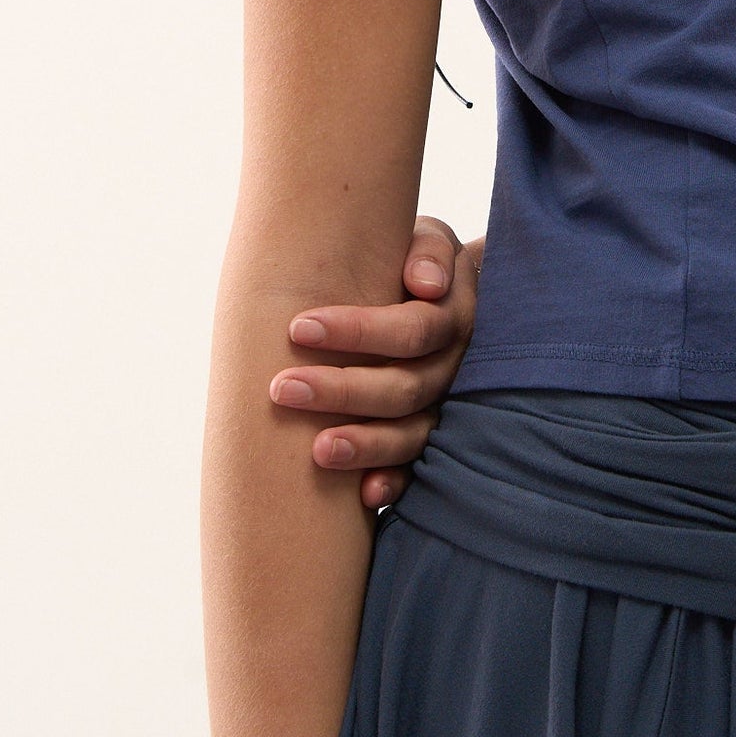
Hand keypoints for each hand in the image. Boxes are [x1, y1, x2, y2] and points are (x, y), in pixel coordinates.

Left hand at [269, 215, 481, 509]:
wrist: (449, 293)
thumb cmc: (419, 261)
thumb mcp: (430, 240)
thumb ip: (428, 252)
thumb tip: (425, 284)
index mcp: (453, 317)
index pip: (412, 330)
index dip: (359, 331)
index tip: (298, 328)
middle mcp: (452, 367)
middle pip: (406, 388)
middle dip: (342, 390)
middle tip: (282, 389)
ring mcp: (444, 406)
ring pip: (412, 434)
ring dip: (366, 444)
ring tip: (317, 451)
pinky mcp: (432, 438)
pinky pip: (419, 468)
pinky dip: (394, 482)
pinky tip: (364, 496)